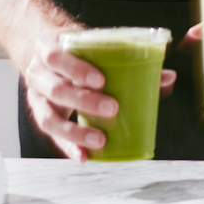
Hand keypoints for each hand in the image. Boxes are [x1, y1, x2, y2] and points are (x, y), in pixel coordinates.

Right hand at [22, 34, 176, 161]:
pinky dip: (68, 147)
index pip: (57, 58)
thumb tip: (167, 77)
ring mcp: (36, 97)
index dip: (77, 69)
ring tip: (100, 140)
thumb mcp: (93, 46)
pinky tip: (84, 156)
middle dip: (84, 101)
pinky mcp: (42, 115)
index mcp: (48, 48)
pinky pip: (52, 135)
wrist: (47, 52)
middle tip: (112, 108)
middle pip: (56, 89)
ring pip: (49, 117)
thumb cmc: (76, 50)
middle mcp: (38, 73)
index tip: (102, 80)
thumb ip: (128, 59)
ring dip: (75, 131)